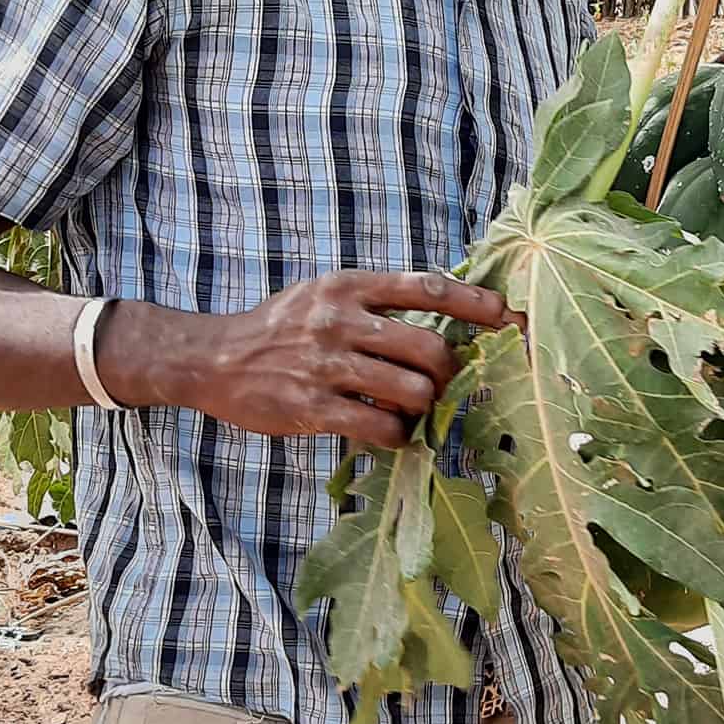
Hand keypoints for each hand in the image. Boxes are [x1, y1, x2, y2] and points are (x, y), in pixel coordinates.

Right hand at [184, 270, 507, 446]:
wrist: (214, 358)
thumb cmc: (283, 327)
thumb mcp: (328, 294)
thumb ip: (379, 302)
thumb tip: (446, 318)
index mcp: (351, 287)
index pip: (428, 288)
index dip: (476, 302)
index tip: (510, 315)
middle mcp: (342, 321)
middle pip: (430, 347)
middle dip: (450, 372)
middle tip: (445, 383)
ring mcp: (327, 365)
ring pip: (412, 390)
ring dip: (424, 406)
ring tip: (413, 410)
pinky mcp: (312, 408)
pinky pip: (380, 428)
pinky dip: (397, 435)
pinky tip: (390, 432)